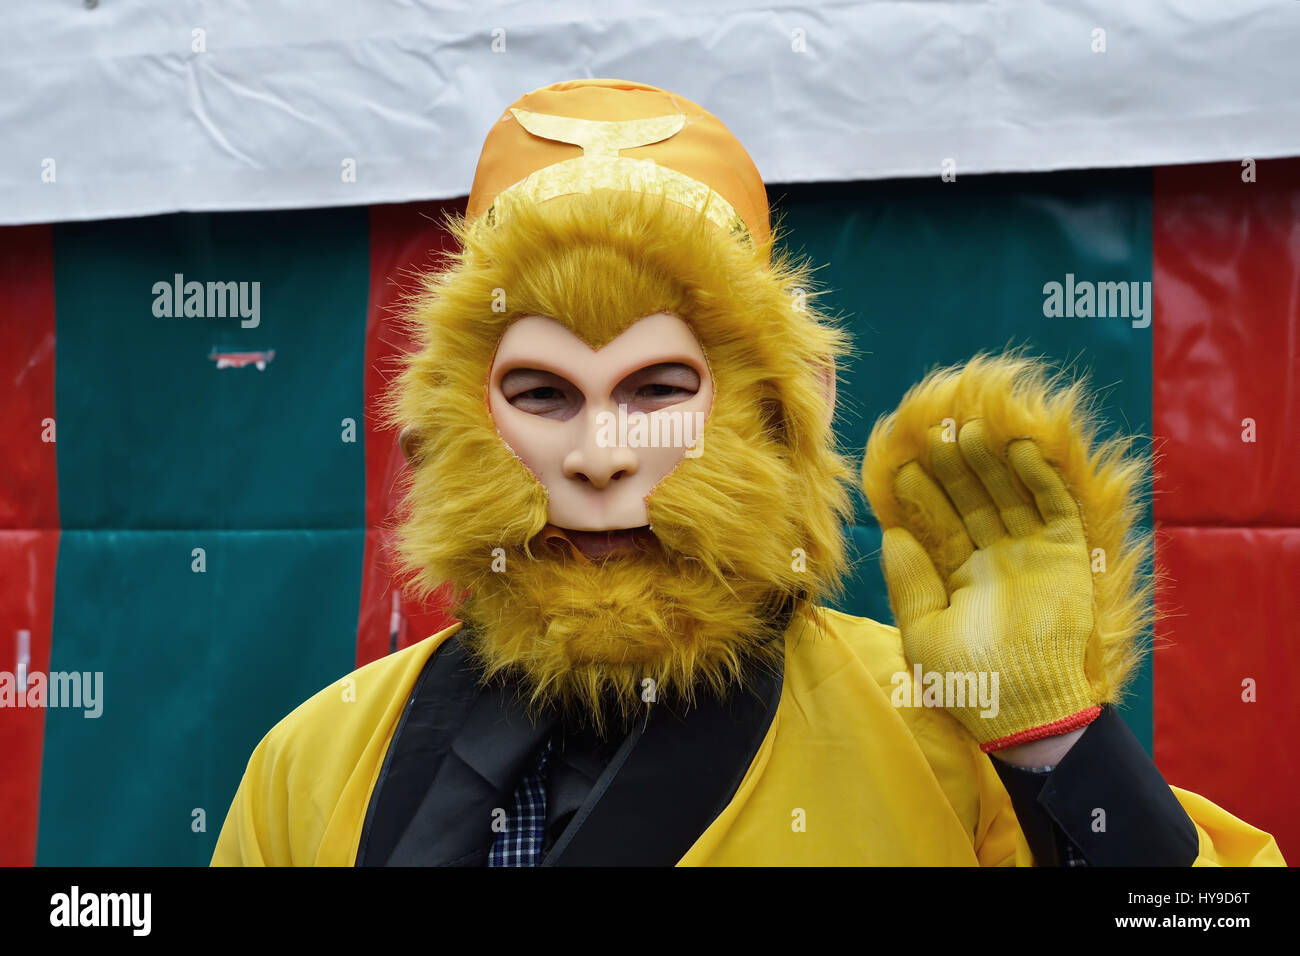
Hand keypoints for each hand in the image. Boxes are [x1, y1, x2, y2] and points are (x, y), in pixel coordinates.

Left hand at [881, 419, 1099, 750]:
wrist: (1026, 709)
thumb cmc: (968, 680)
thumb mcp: (923, 632)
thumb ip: (908, 583)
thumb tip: (890, 535)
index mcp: (960, 577)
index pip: (940, 524)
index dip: (923, 496)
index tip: (901, 467)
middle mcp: (995, 559)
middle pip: (973, 500)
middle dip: (954, 469)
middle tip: (934, 435)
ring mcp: (1031, 554)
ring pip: (1009, 494)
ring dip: (991, 463)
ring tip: (967, 431)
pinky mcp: (1067, 555)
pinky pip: (1053, 506)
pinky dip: (1038, 476)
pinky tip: (1016, 447)